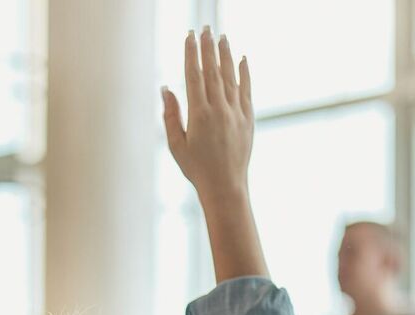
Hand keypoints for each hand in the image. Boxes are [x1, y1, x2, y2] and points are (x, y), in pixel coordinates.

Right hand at [161, 27, 253, 201]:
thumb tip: (166, 89)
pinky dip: (244, 73)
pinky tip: (242, 59)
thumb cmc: (197, 168)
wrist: (225, 186)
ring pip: (230, 76)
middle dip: (208, 48)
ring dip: (225, 55)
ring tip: (221, 37)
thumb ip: (171, 115)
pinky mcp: (248, 118)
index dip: (191, 55)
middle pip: (212, 71)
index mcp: (199, 115)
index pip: (194, 76)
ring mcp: (236, 112)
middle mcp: (219, 109)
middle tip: (205, 29)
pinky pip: (246, 90)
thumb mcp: (176, 144)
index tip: (188, 37)